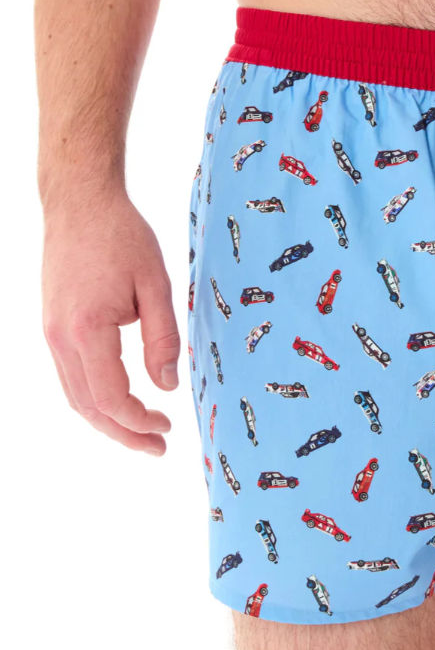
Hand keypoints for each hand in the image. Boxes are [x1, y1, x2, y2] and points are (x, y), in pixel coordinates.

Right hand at [42, 191, 179, 454]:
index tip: (167, 428)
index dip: (139, 421)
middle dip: (124, 432)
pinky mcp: (52, 325)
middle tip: (159, 446)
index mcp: (86, 329)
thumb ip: (163, 339)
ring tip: (143, 432)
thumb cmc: (122, 237)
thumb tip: (168, 386)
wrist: (80, 203)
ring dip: (108, 420)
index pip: (110, 396)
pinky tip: (120, 402)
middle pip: (88, 406)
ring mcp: (50, 332)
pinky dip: (94, 397)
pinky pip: (70, 376)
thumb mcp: (156, 285)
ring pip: (75, 395)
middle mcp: (59, 337)